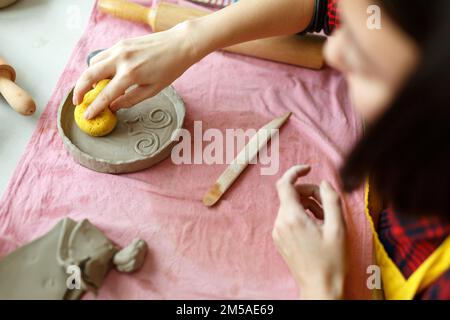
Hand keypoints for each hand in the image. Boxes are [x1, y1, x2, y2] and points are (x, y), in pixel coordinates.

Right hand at [73, 22, 200, 118]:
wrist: (179, 44)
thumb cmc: (170, 69)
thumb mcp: (152, 90)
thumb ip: (130, 99)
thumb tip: (113, 107)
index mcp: (130, 74)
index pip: (106, 94)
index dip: (94, 107)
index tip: (86, 115)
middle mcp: (121, 59)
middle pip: (90, 75)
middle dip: (80, 90)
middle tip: (77, 102)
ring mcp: (119, 49)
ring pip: (93, 63)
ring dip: (89, 77)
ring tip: (94, 90)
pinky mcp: (121, 43)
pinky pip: (103, 56)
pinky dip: (98, 67)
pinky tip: (105, 76)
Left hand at [273, 165, 346, 299]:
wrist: (320, 289)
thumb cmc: (331, 261)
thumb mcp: (338, 228)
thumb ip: (331, 200)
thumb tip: (323, 183)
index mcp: (292, 218)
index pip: (285, 184)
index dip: (296, 171)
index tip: (309, 168)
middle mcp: (280, 223)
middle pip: (290, 195)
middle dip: (308, 193)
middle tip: (327, 203)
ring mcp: (277, 232)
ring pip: (289, 207)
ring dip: (306, 205)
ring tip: (325, 218)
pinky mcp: (279, 240)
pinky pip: (288, 218)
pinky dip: (301, 215)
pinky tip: (316, 227)